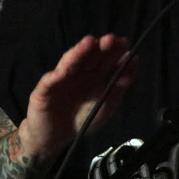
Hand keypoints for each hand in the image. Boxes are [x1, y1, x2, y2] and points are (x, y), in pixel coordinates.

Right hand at [19, 34, 135, 156]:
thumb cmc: (83, 120)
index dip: (115, 50)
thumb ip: (120, 84)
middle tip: (111, 39)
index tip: (125, 42)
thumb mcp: (107, 104)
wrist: (56, 139)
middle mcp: (79, 73)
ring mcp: (61, 79)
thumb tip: (134, 60)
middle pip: (90, 57)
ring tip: (89, 42)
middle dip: (100, 47)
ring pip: (71, 63)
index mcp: (95, 75)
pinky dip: (57, 75)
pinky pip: (50, 82)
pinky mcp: (44, 90)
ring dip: (79, 52)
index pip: (106, 58)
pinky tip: (64, 71)